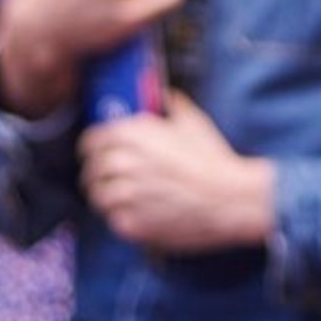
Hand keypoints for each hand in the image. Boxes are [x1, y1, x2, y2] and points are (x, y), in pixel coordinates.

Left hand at [78, 91, 275, 252]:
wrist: (229, 198)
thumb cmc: (213, 160)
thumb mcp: (194, 122)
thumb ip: (173, 105)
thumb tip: (165, 95)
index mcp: (130, 135)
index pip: (91, 141)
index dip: (92, 148)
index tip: (96, 153)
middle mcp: (122, 164)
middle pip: (91, 171)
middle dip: (98, 174)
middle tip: (109, 178)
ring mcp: (125, 196)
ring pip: (99, 198)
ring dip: (107, 197)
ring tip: (122, 198)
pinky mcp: (132, 224)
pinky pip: (114, 220)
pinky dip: (122, 218)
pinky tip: (138, 214)